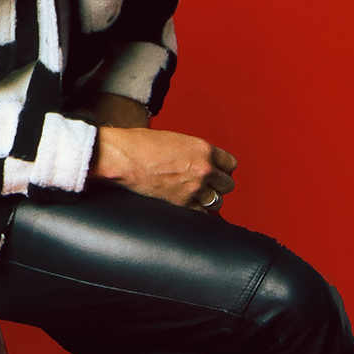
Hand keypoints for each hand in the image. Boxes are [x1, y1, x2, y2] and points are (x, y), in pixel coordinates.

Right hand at [95, 123, 236, 210]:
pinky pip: (202, 214)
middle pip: (227, 184)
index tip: (218, 172)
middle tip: (208, 185)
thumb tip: (195, 161)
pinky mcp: (182, 204)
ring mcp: (194, 189)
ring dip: (210, 199)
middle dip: (218, 185)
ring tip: (199, 197)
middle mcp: (203, 169)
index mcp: (203, 149)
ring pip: (218, 201)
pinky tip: (191, 207)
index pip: (230, 163)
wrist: (123, 159)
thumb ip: (191, 152)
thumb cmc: (139, 146)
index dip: (223, 169)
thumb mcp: (174, 140)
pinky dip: (198, 212)